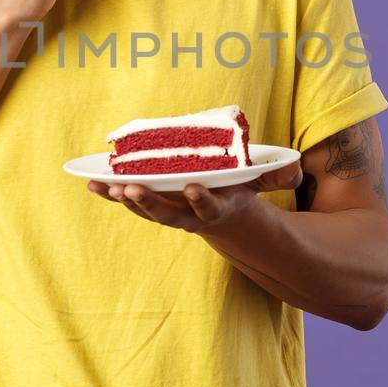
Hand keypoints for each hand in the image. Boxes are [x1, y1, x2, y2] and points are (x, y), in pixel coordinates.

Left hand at [86, 161, 303, 233]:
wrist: (218, 216)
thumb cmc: (235, 191)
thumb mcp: (256, 183)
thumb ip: (274, 176)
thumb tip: (296, 170)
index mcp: (215, 208)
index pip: (208, 208)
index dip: (201, 200)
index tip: (194, 188)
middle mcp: (187, 215)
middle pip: (166, 214)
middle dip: (148, 203)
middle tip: (132, 190)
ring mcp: (166, 212)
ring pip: (144, 210)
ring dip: (124, 200)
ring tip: (107, 187)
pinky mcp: (150, 205)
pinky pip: (128, 201)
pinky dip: (109, 194)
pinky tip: (91, 183)